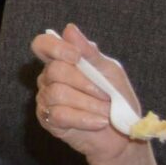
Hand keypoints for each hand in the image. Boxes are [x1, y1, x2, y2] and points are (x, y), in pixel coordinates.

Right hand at [30, 23, 148, 164]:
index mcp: (62, 61)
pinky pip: (60, 114)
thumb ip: (90, 53)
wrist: (122, 136)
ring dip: (88, 104)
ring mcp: (46, 99)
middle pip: (55, 70)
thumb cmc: (117, 100)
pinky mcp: (49, 120)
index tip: (76, 57)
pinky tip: (98, 123)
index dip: (55, 47)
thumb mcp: (109, 72)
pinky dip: (84, 119)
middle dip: (85, 83)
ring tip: (105, 113)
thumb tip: (69, 29)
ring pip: (57, 93)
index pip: (43, 44)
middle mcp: (49, 78)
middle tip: (105, 95)